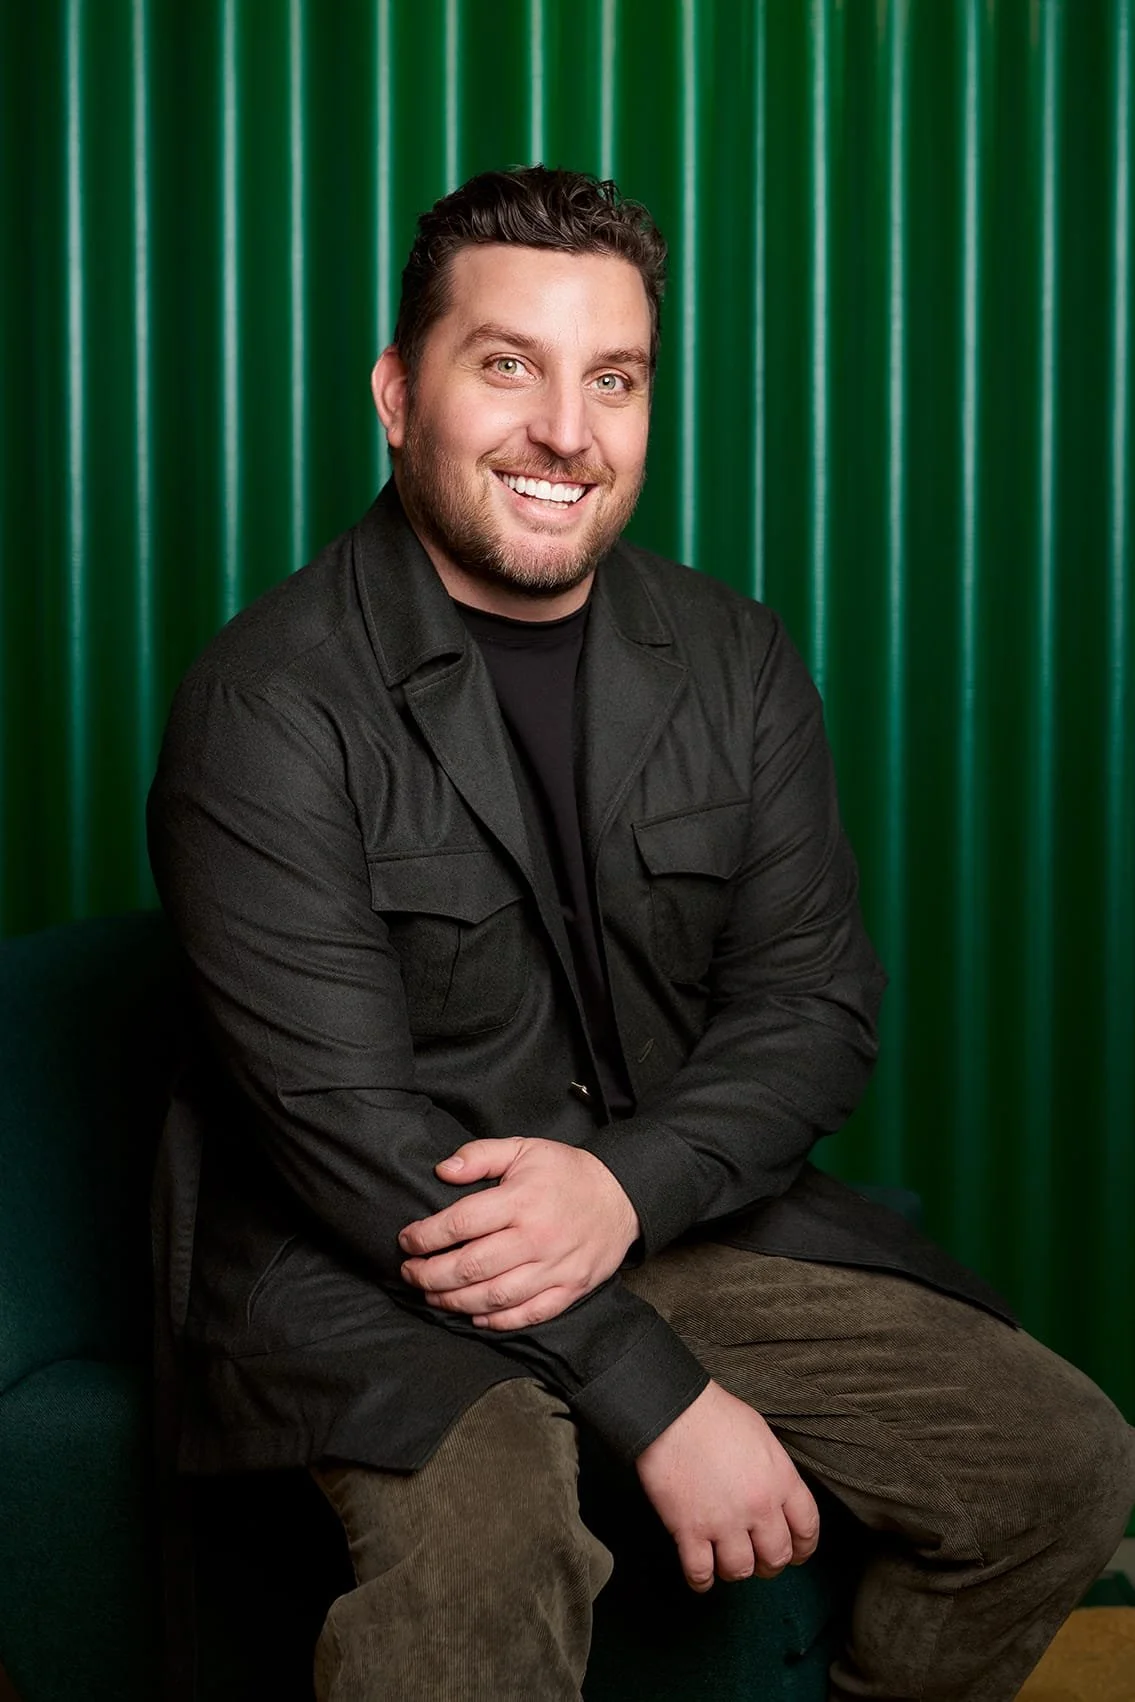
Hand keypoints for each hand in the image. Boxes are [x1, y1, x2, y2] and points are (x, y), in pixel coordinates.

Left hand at [398, 1137, 639, 1329]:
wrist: (622, 1195)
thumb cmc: (567, 1171)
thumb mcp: (524, 1148)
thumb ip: (481, 1155)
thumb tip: (443, 1170)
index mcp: (521, 1200)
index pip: (460, 1223)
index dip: (426, 1236)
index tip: (406, 1241)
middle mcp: (535, 1237)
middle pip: (470, 1266)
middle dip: (430, 1274)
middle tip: (409, 1273)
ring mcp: (554, 1268)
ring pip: (494, 1297)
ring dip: (454, 1301)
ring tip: (432, 1295)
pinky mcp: (569, 1289)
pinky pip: (528, 1314)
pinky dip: (498, 1321)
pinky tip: (475, 1317)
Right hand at [635, 1380, 818, 1590]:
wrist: (672, 1411)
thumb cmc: (714, 1415)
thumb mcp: (761, 1436)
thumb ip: (774, 1472)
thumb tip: (774, 1494)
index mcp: (781, 1480)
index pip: (807, 1528)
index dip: (804, 1547)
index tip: (796, 1554)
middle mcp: (758, 1507)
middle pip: (776, 1557)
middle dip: (768, 1563)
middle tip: (757, 1559)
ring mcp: (724, 1522)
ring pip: (740, 1570)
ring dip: (734, 1569)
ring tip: (724, 1559)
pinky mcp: (689, 1530)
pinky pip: (700, 1574)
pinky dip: (701, 1579)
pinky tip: (700, 1572)